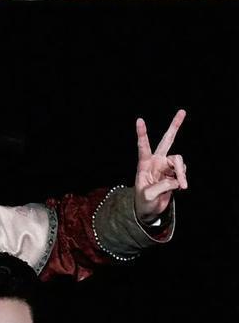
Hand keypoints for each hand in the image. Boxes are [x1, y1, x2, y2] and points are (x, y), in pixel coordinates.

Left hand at [133, 109, 186, 223]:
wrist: (149, 211)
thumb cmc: (143, 203)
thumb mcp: (148, 196)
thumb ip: (162, 186)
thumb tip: (176, 180)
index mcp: (144, 165)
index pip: (143, 147)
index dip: (142, 134)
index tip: (139, 120)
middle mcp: (156, 162)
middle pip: (167, 140)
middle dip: (175, 126)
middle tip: (182, 111)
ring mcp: (166, 166)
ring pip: (179, 161)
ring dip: (182, 173)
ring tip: (182, 186)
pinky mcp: (174, 173)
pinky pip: (182, 171)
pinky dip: (183, 179)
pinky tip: (181, 187)